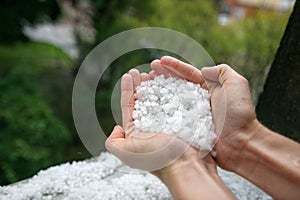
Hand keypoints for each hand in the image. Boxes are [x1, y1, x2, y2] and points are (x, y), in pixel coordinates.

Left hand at [105, 69, 197, 171]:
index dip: (128, 89)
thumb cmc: (158, 159)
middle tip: (141, 72)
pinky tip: (170, 79)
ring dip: (155, 84)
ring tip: (154, 72)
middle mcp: (151, 125)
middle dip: (141, 84)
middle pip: (144, 99)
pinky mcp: (182, 118)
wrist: (187, 165)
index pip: (129, 106)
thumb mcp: (127, 154)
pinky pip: (176, 98)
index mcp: (137, 132)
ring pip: (160, 97)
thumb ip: (113, 142)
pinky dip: (172, 88)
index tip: (129, 75)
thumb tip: (115, 129)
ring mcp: (168, 121)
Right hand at [151, 56, 255, 170]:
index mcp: (210, 88)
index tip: (160, 61)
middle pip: (177, 84)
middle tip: (149, 70)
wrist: (240, 143)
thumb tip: (204, 70)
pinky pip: (172, 116)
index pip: (189, 74)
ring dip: (160, 90)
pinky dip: (161, 109)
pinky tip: (152, 105)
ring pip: (172, 99)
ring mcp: (192, 114)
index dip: (174, 66)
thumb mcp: (236, 84)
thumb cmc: (239, 114)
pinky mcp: (188, 127)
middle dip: (163, 76)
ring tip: (146, 83)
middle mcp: (199, 100)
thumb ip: (222, 72)